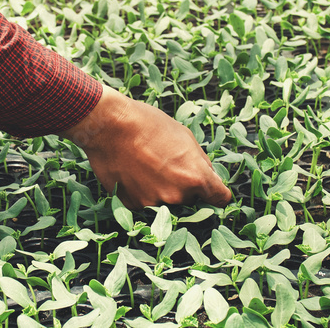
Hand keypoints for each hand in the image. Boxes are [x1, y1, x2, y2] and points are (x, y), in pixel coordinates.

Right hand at [61, 85, 231, 208]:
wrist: (109, 125)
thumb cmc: (147, 124)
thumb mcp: (184, 136)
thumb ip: (200, 162)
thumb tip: (209, 177)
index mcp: (196, 178)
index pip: (220, 198)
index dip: (215, 192)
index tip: (210, 190)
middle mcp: (177, 196)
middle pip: (190, 200)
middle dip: (183, 187)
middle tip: (165, 165)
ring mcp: (153, 203)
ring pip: (165, 202)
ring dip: (160, 190)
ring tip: (144, 165)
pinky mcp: (132, 205)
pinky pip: (143, 202)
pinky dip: (140, 191)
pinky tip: (131, 171)